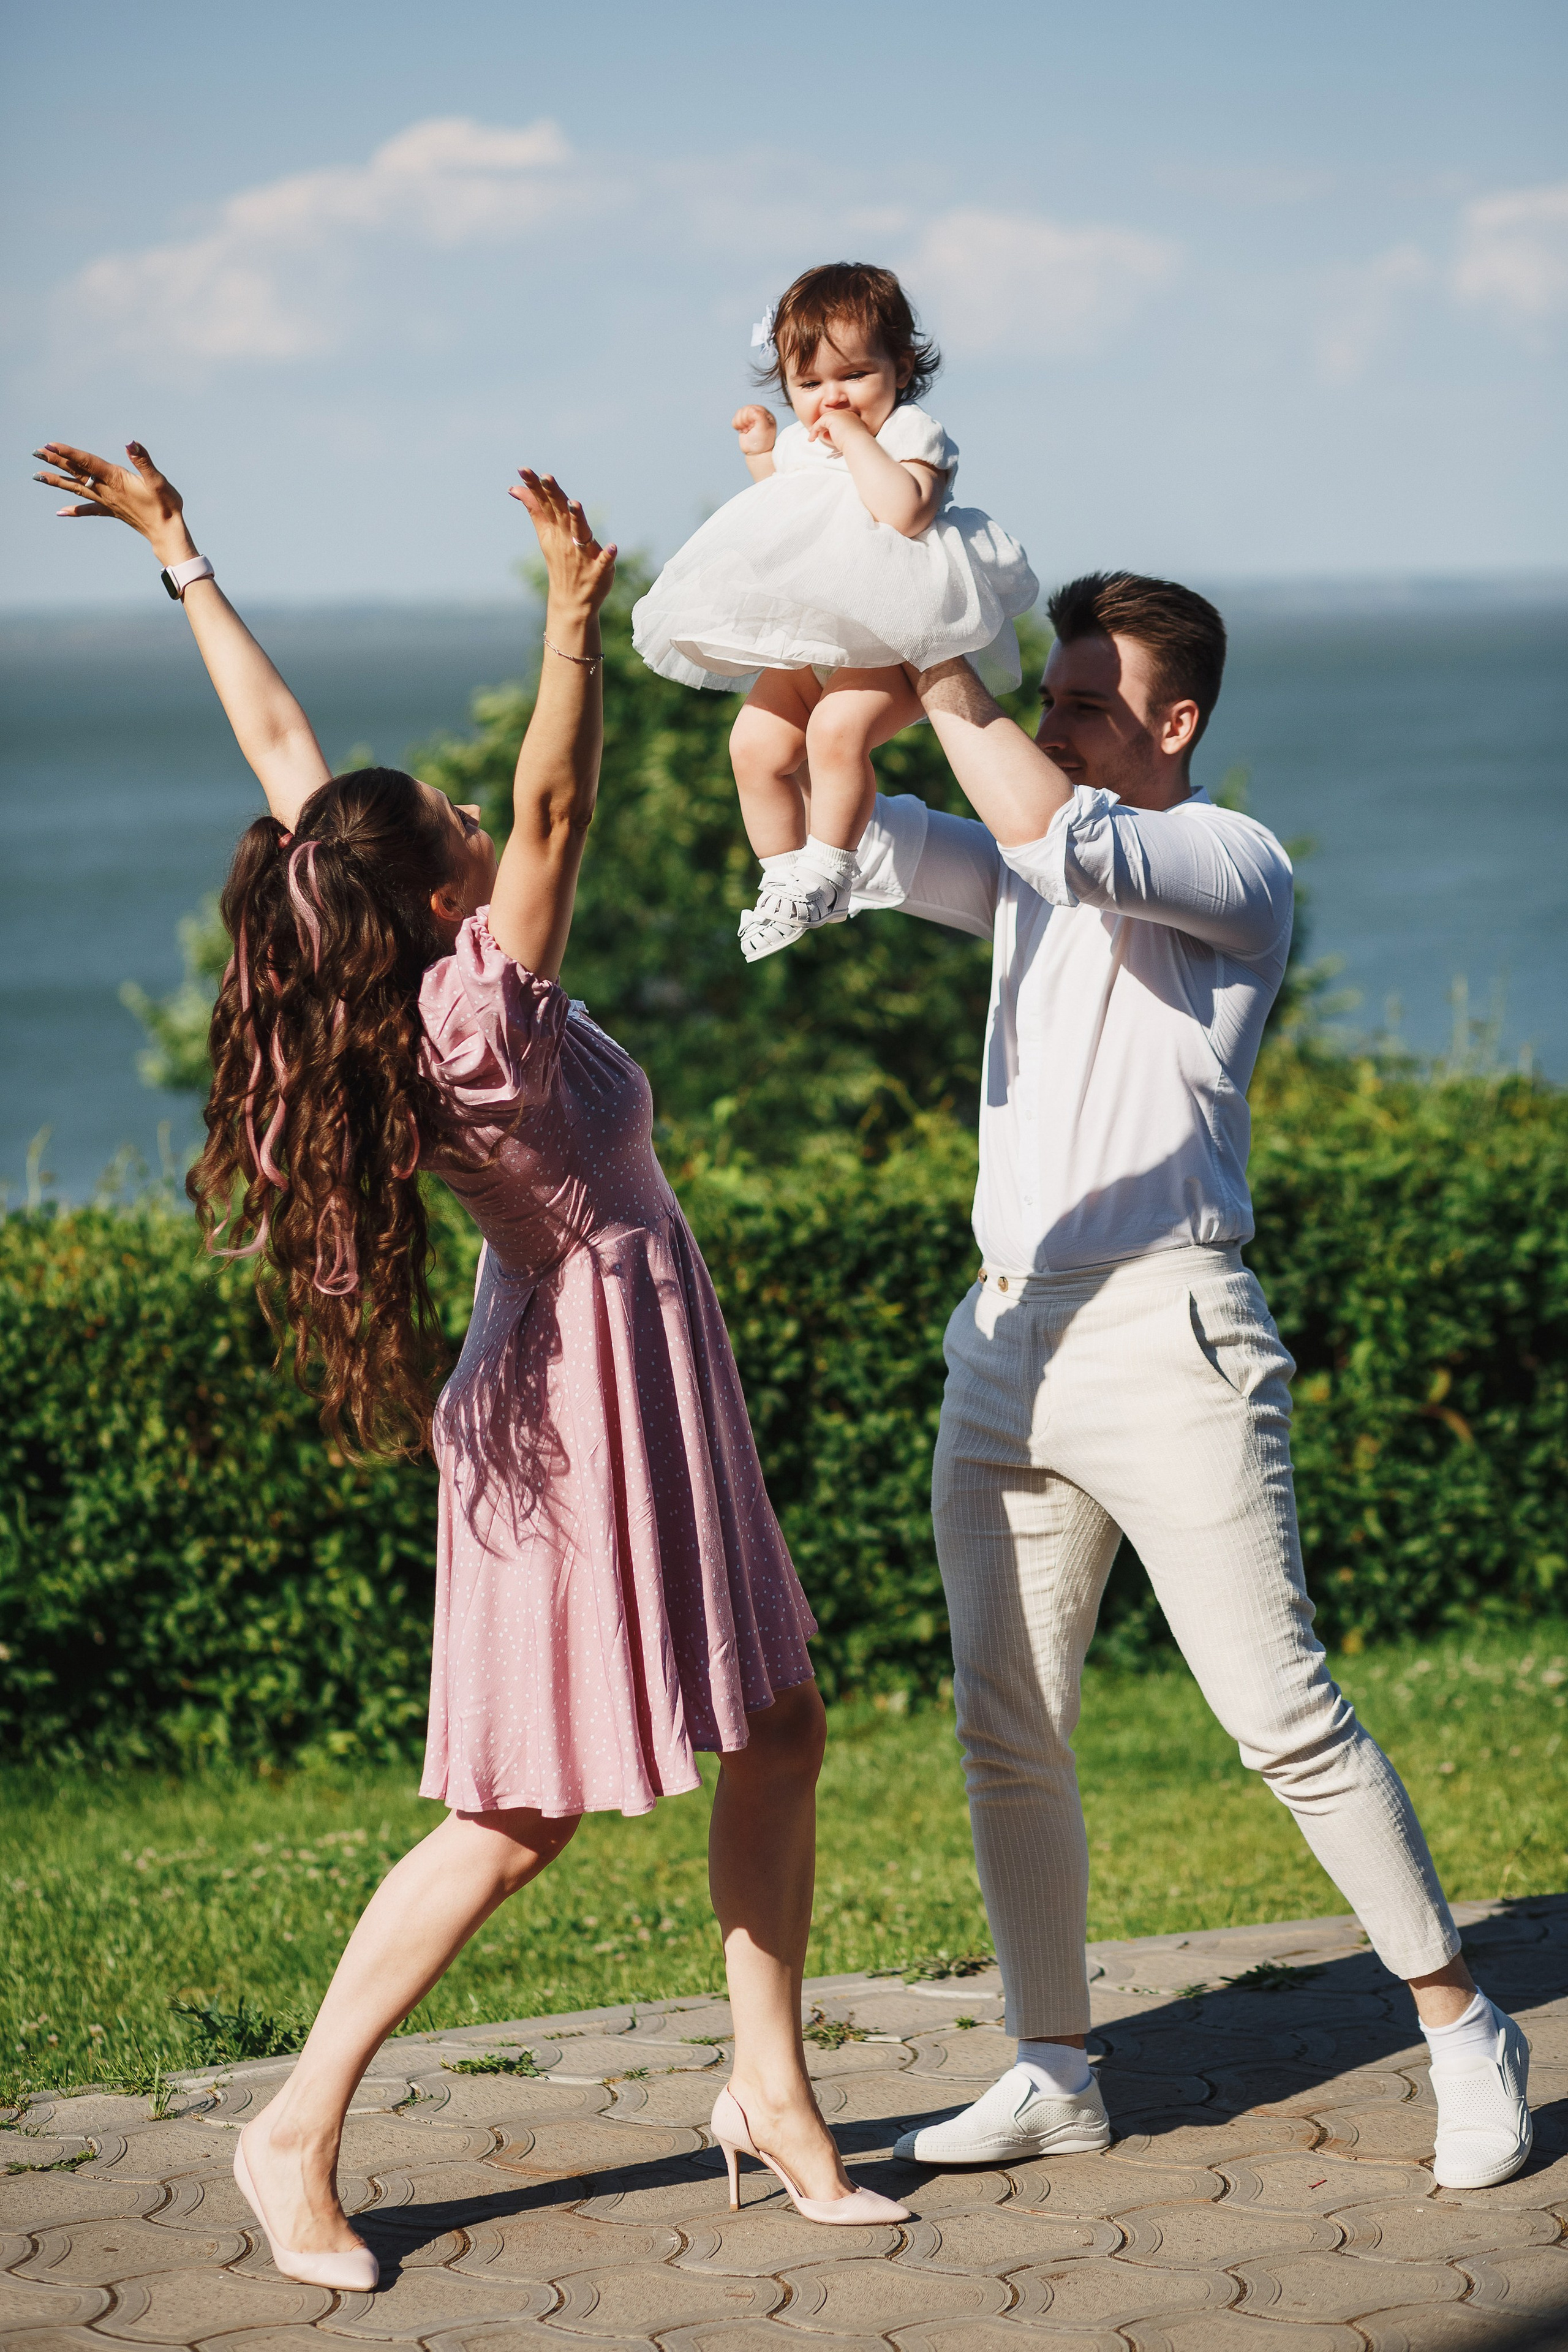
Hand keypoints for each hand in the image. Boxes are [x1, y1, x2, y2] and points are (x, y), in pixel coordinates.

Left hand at [32, 440, 195, 564]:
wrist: (168, 533)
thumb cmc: (166, 505)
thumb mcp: (158, 480)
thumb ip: (143, 460)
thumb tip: (131, 443)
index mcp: (116, 479)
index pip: (88, 462)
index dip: (69, 453)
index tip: (50, 445)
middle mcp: (107, 491)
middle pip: (77, 473)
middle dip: (57, 462)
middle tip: (37, 453)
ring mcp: (108, 502)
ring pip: (78, 489)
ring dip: (58, 481)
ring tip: (38, 476)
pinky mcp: (112, 511)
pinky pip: (89, 510)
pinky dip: (74, 509)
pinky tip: (60, 512)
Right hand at [509, 470, 615, 616]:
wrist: (571, 601)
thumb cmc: (561, 563)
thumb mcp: (545, 536)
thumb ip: (535, 509)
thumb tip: (516, 488)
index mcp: (555, 530)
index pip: (545, 504)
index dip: (535, 486)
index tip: (524, 469)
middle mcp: (567, 540)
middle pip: (560, 514)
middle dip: (553, 496)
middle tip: (546, 477)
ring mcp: (582, 555)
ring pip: (580, 534)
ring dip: (577, 519)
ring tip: (575, 504)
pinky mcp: (598, 571)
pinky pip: (603, 562)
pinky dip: (608, 556)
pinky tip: (614, 547)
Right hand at [732, 404, 776, 454]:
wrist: (757, 453)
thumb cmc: (762, 442)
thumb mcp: (763, 429)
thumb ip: (759, 417)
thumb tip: (751, 409)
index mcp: (765, 414)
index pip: (752, 408)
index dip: (749, 417)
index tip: (753, 426)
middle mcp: (758, 414)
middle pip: (744, 409)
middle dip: (744, 421)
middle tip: (749, 429)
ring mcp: (750, 418)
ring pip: (739, 413)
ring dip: (740, 423)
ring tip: (746, 431)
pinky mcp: (743, 423)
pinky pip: (735, 419)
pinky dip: (736, 425)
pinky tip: (743, 431)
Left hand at [808, 405, 867, 454]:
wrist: (858, 443)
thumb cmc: (854, 445)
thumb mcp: (845, 439)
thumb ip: (835, 435)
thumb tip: (823, 434)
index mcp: (852, 417)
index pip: (838, 419)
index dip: (829, 426)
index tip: (824, 433)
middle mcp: (846, 413)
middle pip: (830, 418)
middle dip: (821, 426)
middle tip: (814, 433)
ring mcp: (839, 414)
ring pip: (824, 420)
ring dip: (816, 429)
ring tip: (811, 437)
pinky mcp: (831, 418)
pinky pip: (819, 423)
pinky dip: (814, 430)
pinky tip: (812, 438)